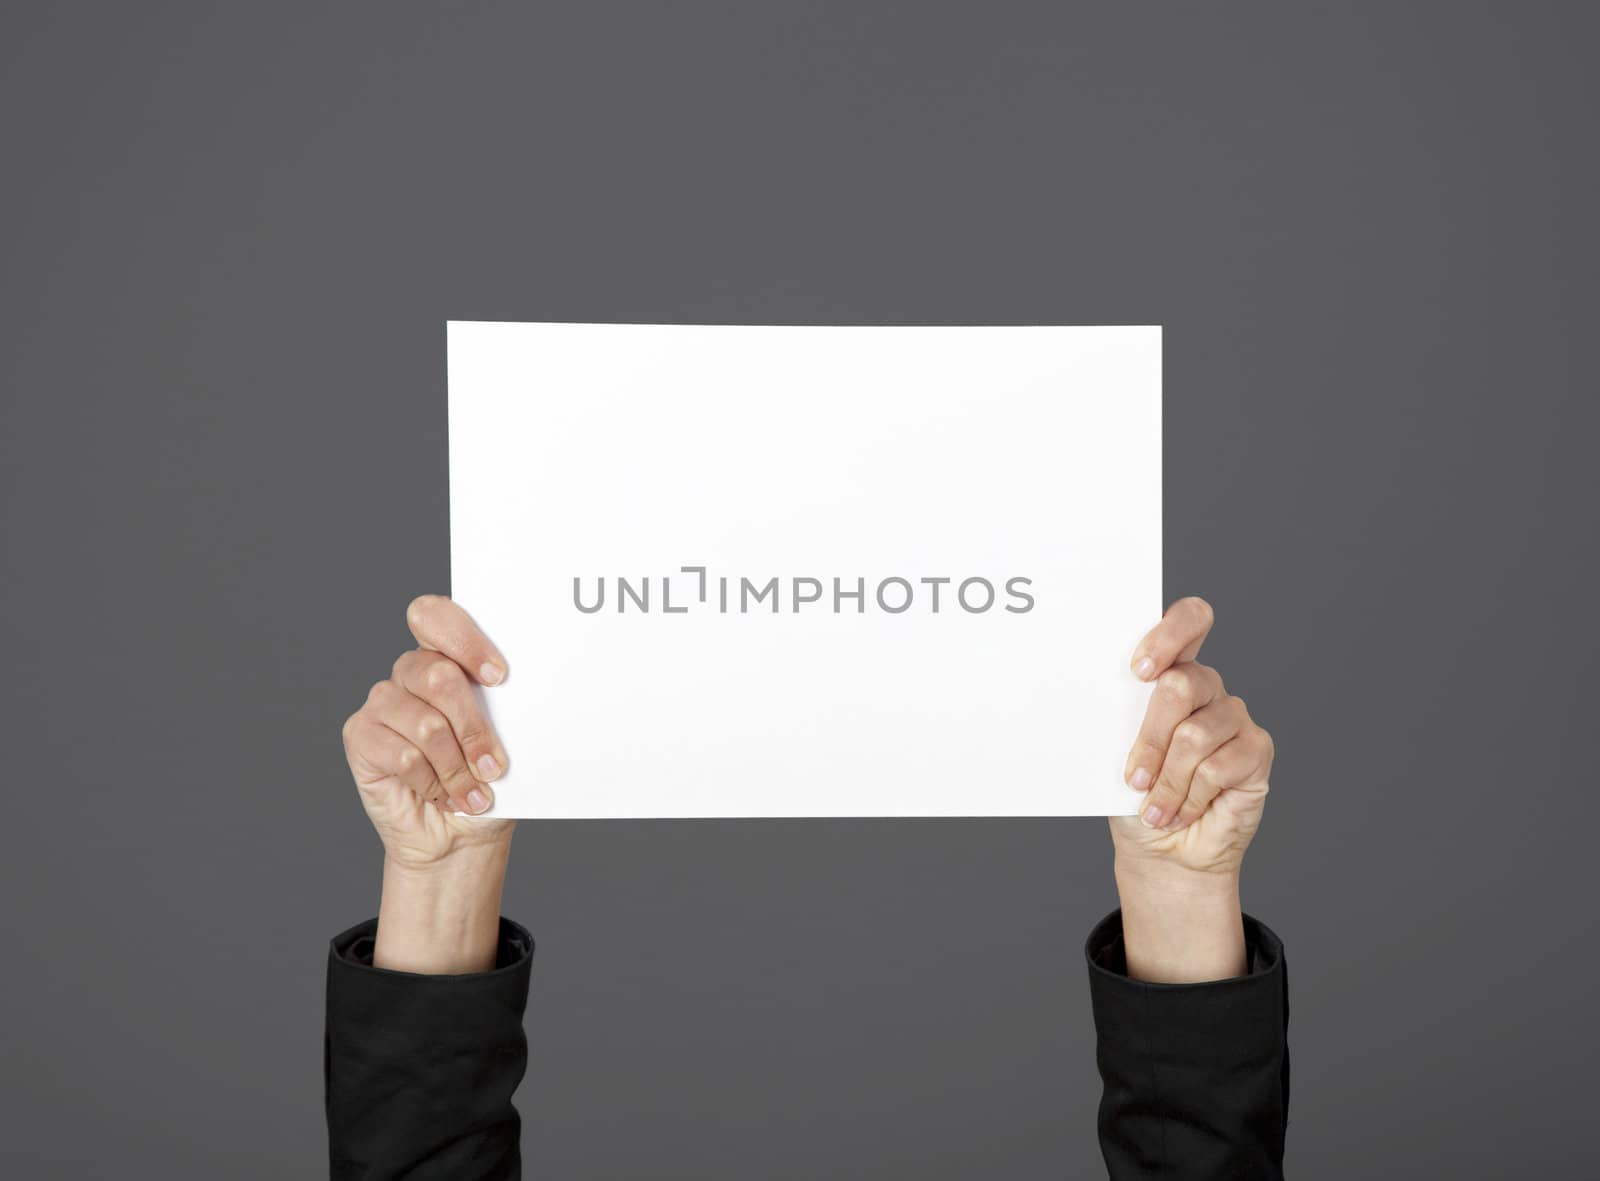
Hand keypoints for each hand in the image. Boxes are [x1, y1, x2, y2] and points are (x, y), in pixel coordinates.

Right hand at [340, 595, 514, 972]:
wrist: (460, 834)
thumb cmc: (487, 779)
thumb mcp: (510, 741)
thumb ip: (507, 709)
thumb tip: (534, 696)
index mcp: (447, 656)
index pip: (435, 616)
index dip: (463, 639)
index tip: (498, 677)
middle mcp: (411, 672)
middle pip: (438, 675)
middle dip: (475, 728)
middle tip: (495, 766)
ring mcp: (383, 702)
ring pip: (426, 724)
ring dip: (457, 768)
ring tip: (474, 793)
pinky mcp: (361, 735)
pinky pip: (402, 754)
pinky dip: (431, 782)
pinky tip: (441, 795)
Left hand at [1109, 597, 1275, 980]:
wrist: (1163, 848)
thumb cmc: (1135, 796)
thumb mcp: (1115, 754)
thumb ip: (1119, 720)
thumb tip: (1096, 701)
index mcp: (1170, 672)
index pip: (1188, 621)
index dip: (1169, 635)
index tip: (1138, 671)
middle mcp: (1207, 687)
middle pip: (1182, 685)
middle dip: (1150, 738)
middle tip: (1134, 778)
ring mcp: (1234, 716)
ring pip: (1195, 735)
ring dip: (1167, 781)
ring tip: (1155, 808)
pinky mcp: (1256, 749)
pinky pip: (1219, 766)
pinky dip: (1191, 796)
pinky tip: (1183, 809)